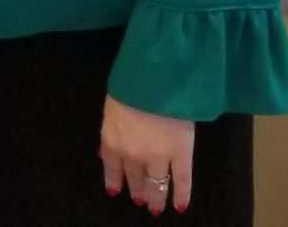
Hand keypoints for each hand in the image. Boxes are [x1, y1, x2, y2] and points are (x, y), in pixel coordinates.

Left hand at [100, 96, 194, 214]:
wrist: (155, 80)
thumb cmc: (131, 86)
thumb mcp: (111, 108)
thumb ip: (110, 134)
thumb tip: (105, 154)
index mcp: (113, 141)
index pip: (112, 168)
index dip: (114, 181)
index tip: (115, 192)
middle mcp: (133, 155)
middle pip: (136, 178)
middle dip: (137, 191)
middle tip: (140, 201)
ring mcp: (158, 157)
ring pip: (157, 184)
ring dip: (156, 198)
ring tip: (156, 208)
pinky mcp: (181, 154)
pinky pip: (182, 179)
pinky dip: (181, 195)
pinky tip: (180, 207)